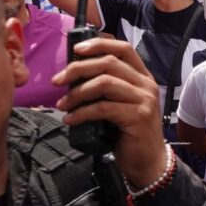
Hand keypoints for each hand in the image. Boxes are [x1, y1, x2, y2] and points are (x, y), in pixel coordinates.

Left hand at [51, 38, 164, 187]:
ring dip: (77, 93)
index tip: (76, 50)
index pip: (123, 49)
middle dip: (78, 69)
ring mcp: (144, 100)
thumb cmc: (129, 132)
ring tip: (63, 105)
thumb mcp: (120, 103)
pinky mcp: (138, 116)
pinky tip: (71, 120)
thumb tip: (74, 75)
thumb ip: (108, 87)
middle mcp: (146, 84)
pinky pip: (103, 108)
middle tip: (57, 81)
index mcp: (143, 76)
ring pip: (104, 83)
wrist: (148, 161)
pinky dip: (82, 113)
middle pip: (108, 63)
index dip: (99, 44)